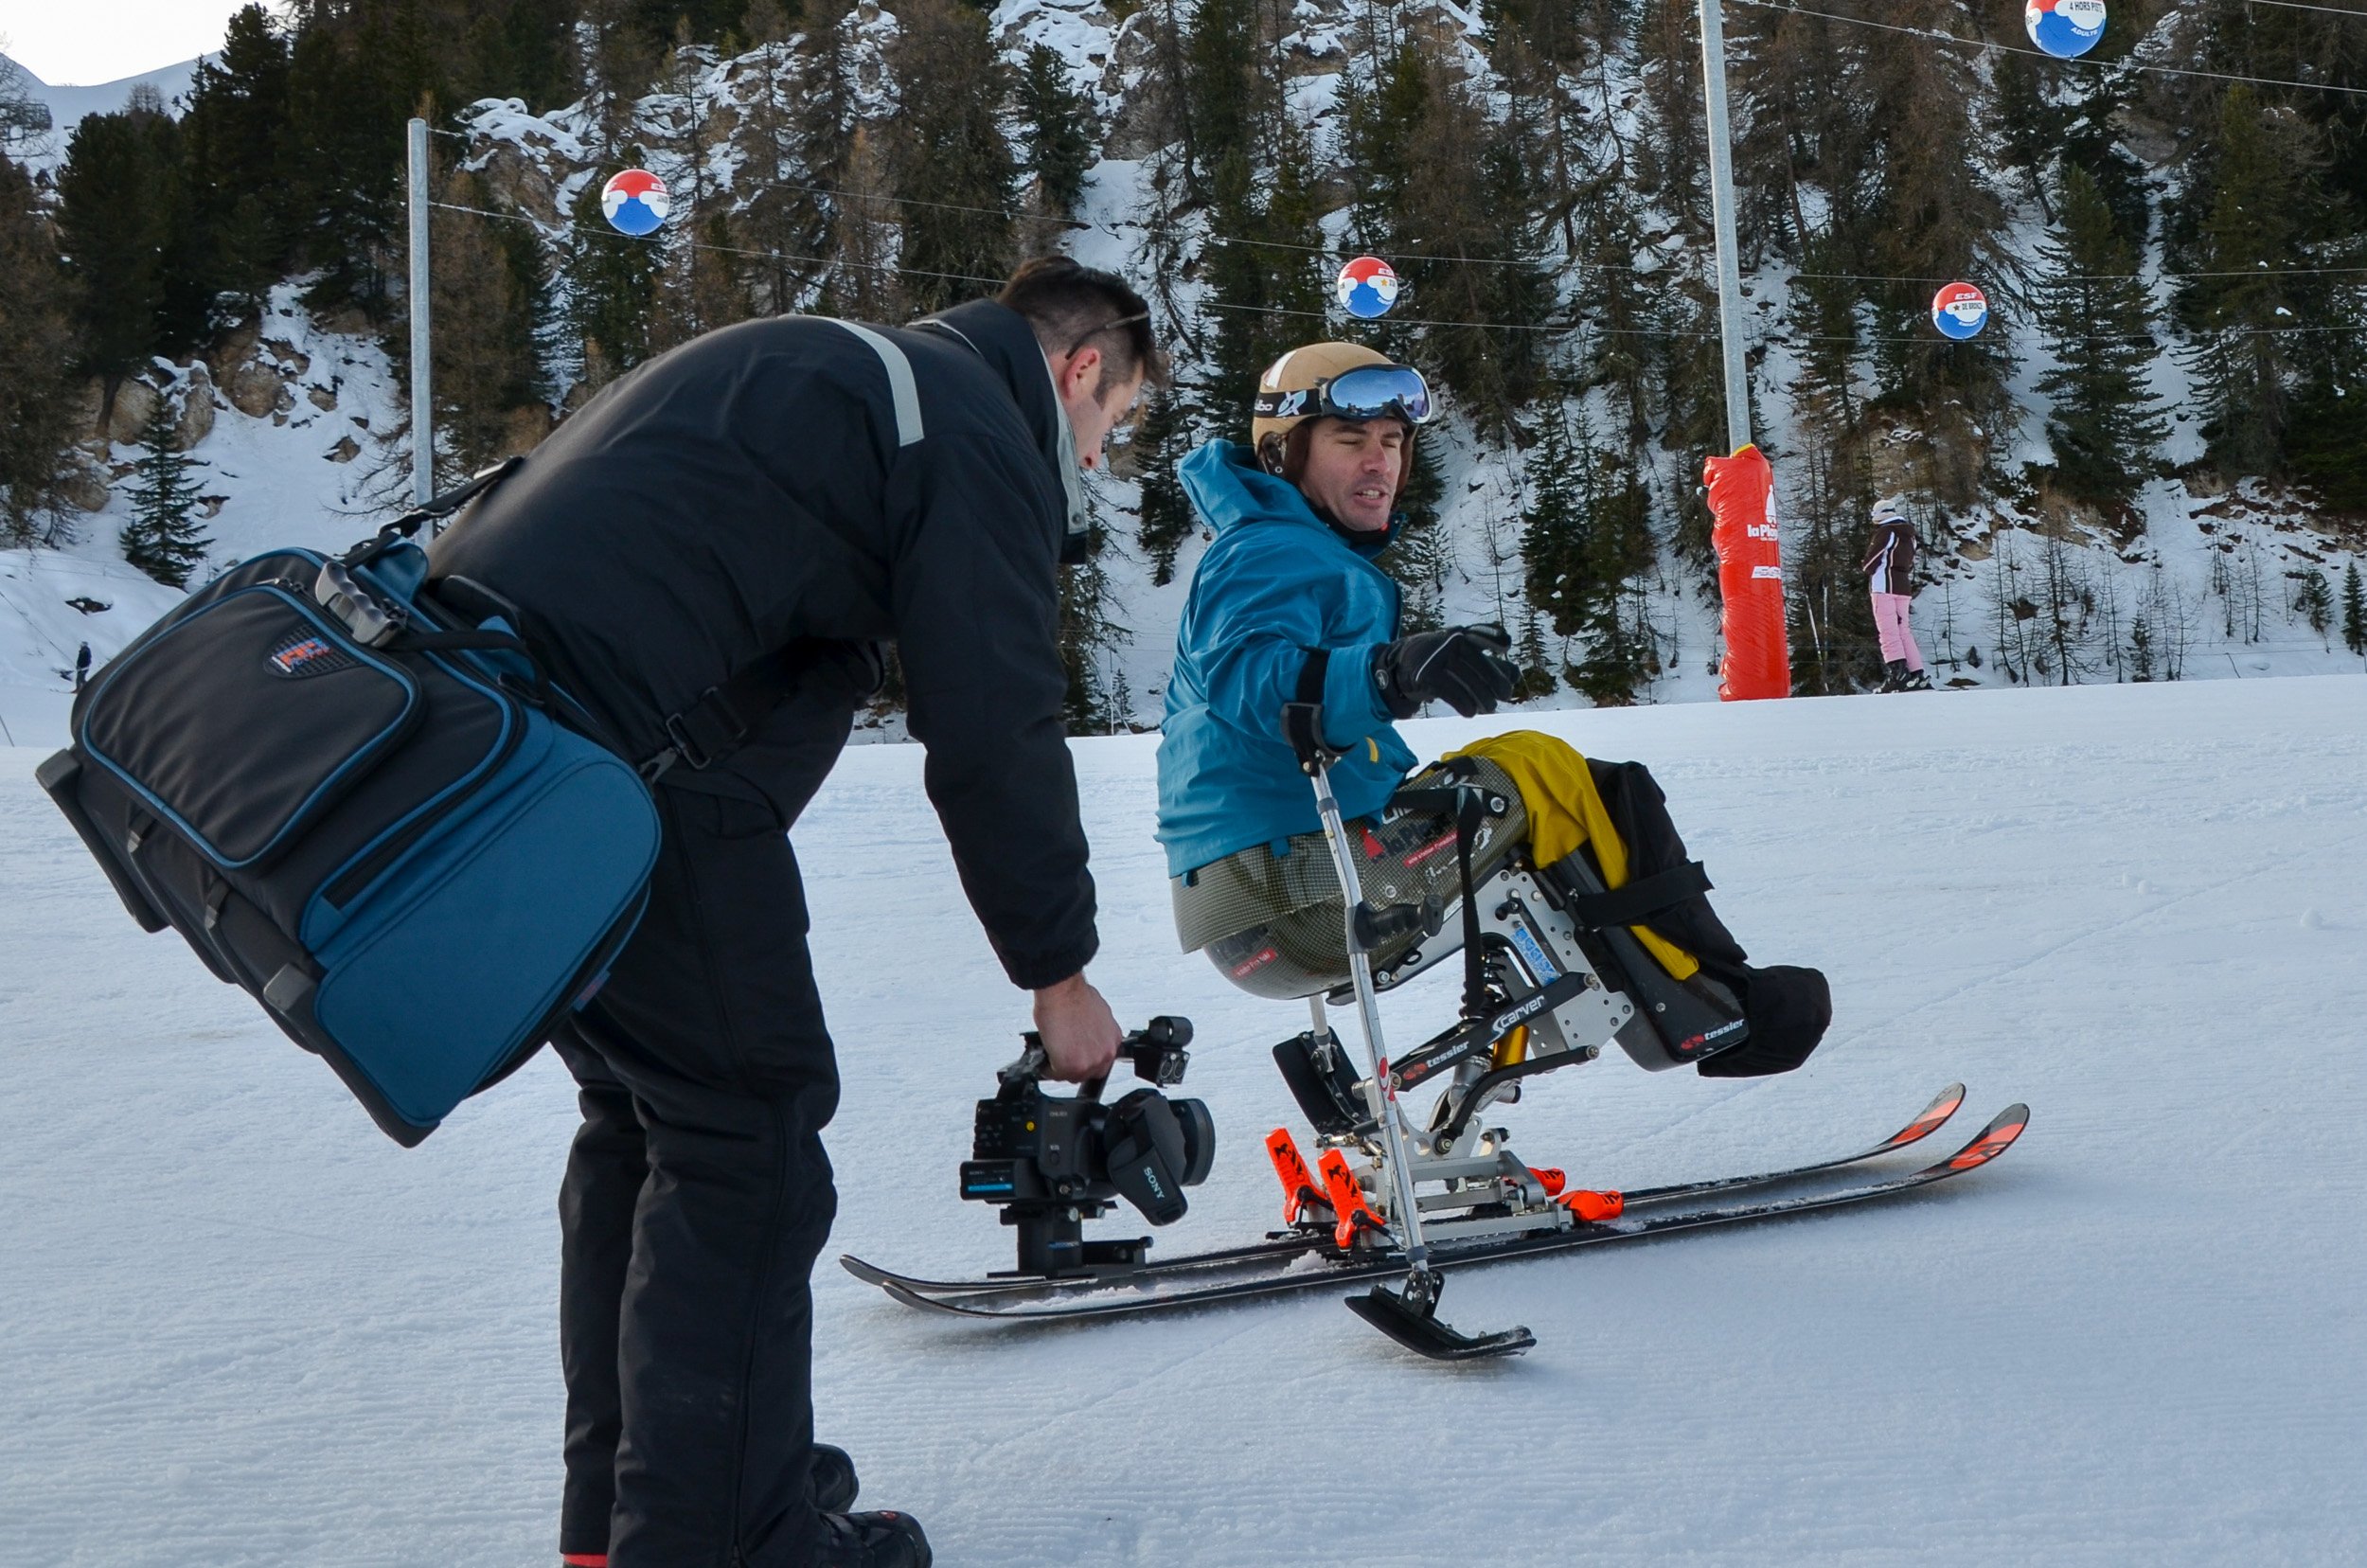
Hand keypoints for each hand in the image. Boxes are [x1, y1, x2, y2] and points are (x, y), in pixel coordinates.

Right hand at [1032, 972, 1120, 1082]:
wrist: (1062, 990)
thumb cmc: (1074, 995)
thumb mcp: (1095, 1014)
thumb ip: (1094, 1032)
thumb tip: (1084, 1036)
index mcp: (1113, 1039)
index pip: (1102, 1060)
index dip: (1086, 1059)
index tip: (1077, 1057)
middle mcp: (1106, 1052)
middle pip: (1090, 1072)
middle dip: (1075, 1066)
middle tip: (1062, 1057)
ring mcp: (1090, 1061)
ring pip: (1074, 1076)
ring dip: (1061, 1068)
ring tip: (1051, 1057)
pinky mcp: (1071, 1066)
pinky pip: (1057, 1075)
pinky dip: (1048, 1069)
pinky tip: (1044, 1059)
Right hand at [1373, 624, 1517, 718]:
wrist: (1403, 665)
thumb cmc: (1442, 661)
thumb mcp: (1464, 658)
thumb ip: (1491, 665)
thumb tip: (1516, 675)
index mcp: (1462, 635)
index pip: (1481, 632)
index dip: (1494, 638)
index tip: (1505, 647)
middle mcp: (1450, 642)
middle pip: (1480, 663)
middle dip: (1496, 682)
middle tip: (1505, 696)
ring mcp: (1437, 657)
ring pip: (1468, 681)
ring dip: (1483, 698)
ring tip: (1488, 708)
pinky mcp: (1427, 675)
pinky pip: (1452, 692)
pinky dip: (1465, 705)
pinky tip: (1470, 712)